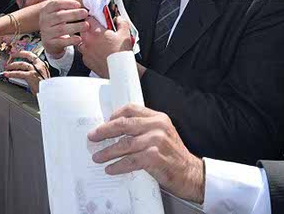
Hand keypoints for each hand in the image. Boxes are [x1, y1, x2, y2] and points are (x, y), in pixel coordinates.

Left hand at [3, 50, 49, 94]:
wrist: (49, 93)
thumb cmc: (45, 87)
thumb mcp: (42, 76)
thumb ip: (34, 72)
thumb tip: (24, 72)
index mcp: (42, 64)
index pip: (32, 55)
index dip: (24, 53)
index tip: (19, 53)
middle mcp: (39, 65)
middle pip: (27, 55)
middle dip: (17, 54)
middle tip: (11, 56)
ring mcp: (35, 70)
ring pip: (21, 64)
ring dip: (12, 65)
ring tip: (7, 67)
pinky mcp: (30, 76)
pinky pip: (18, 73)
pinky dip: (11, 73)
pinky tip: (7, 74)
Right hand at [39, 0, 88, 56]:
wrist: (49, 41)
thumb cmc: (57, 23)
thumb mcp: (57, 12)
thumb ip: (65, 4)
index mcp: (46, 10)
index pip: (55, 4)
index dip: (67, 3)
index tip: (78, 4)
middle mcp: (44, 20)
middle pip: (59, 16)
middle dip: (74, 14)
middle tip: (85, 13)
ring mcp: (46, 32)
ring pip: (61, 29)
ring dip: (75, 27)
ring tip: (86, 25)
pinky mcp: (50, 43)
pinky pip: (61, 42)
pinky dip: (71, 40)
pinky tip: (79, 38)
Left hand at [79, 17, 133, 77]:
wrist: (119, 71)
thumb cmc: (121, 54)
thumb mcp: (125, 34)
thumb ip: (121, 22)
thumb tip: (119, 19)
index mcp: (95, 32)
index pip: (88, 19)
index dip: (92, 17)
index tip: (95, 19)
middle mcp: (87, 41)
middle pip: (83, 29)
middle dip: (90, 29)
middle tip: (99, 31)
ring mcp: (85, 51)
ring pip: (82, 41)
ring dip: (88, 40)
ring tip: (99, 42)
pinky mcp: (85, 60)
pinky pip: (84, 52)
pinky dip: (89, 51)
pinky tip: (98, 52)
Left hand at [88, 104, 204, 203]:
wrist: (191, 173)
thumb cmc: (173, 155)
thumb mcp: (161, 134)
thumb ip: (143, 129)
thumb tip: (115, 131)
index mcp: (158, 117)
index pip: (131, 109)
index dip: (114, 115)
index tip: (104, 123)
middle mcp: (158, 126)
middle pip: (124, 124)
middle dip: (104, 131)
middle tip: (92, 137)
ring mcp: (157, 141)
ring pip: (124, 144)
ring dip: (107, 152)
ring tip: (98, 157)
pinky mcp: (155, 157)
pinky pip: (130, 161)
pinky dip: (118, 165)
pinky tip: (111, 168)